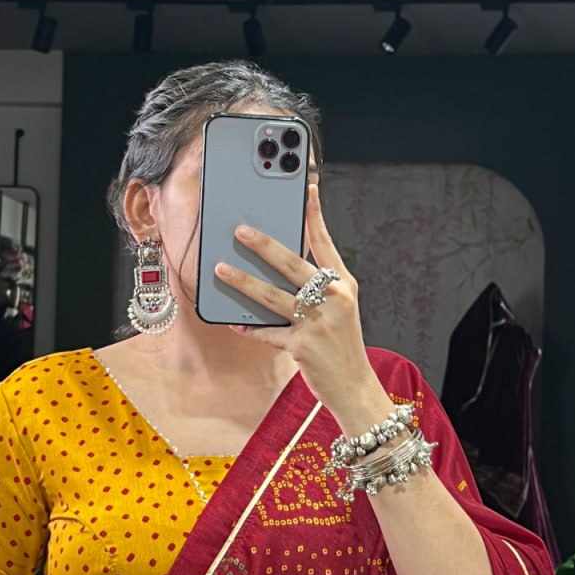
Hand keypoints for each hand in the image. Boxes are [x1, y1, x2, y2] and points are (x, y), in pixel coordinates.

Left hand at [214, 179, 389, 424]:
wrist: (353, 385)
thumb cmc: (341, 342)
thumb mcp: (340, 308)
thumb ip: (318, 285)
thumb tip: (280, 263)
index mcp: (343, 285)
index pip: (325, 243)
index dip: (314, 216)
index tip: (305, 189)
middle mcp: (332, 299)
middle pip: (292, 265)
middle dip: (263, 245)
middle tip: (239, 231)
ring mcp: (317, 323)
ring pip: (272, 296)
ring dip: (243, 282)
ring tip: (221, 270)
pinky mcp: (302, 346)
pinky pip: (267, 334)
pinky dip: (249, 328)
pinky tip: (233, 322)